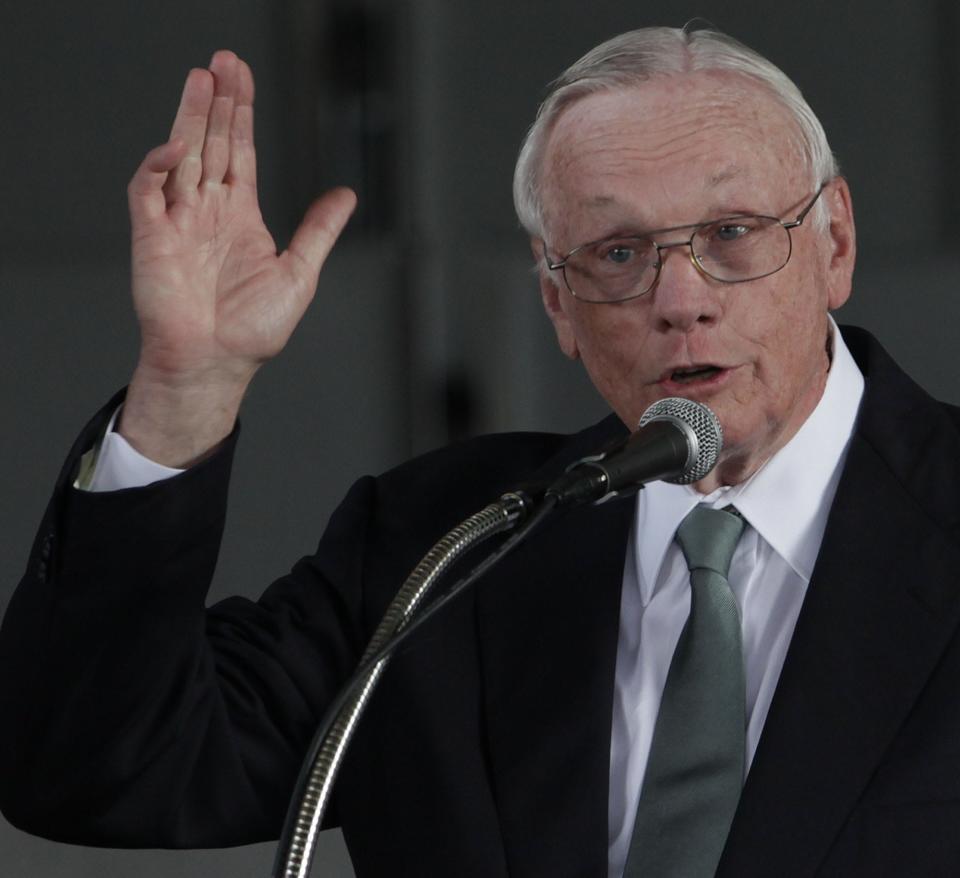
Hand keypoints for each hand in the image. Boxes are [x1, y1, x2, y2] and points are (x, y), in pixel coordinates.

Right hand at [121, 50, 355, 465]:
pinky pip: (148, 190)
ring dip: (190, 117)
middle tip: (223, 62)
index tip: (241, 78)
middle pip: (211, 143)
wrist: (216, 363)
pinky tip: (180, 145)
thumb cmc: (253, 330)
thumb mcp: (298, 273)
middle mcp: (209, 211)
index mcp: (241, 217)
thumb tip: (347, 195)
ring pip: (182, 155)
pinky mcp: (152, 236)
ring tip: (202, 79)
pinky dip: (159, 165)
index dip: (242, 116)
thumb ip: (318, 230)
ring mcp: (178, 221)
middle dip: (217, 103)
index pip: (240, 153)